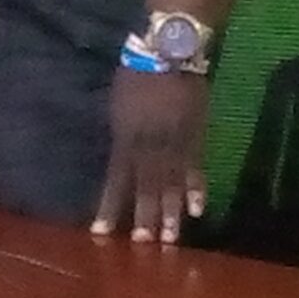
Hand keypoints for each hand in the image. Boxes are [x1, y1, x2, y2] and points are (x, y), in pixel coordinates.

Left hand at [91, 68, 210, 242]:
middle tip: (142, 246)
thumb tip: (121, 163)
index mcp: (125, 139)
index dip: (108, 207)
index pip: (115, 181)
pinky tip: (198, 211)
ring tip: (170, 240)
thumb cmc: (136, 75)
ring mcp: (175, 143)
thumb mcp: (118, 107)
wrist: (170, 52)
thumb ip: (121, 138)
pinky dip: (197, 189)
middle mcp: (149, 146)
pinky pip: (196, 168)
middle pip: (145, 187)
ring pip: (171, 184)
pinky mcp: (197, 136)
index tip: (100, 233)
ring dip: (170, 213)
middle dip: (143, 217)